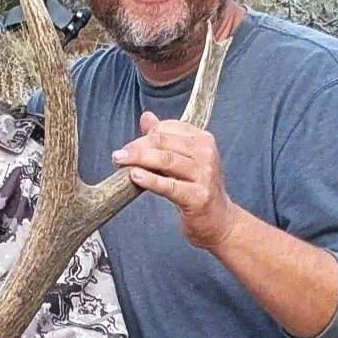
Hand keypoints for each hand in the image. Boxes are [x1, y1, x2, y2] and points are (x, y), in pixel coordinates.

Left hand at [111, 111, 241, 251]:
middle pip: (163, 142)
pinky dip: (149, 179)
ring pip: (165, 160)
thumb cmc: (198, 188)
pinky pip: (168, 185)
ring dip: (138, 160)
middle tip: (119, 155)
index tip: (129, 147)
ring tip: (120, 162)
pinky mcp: (198, 197)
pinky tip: (134, 176)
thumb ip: (165, 138)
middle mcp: (206, 154)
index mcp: (203, 139)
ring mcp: (204, 175)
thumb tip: (146, 117)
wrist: (218, 220)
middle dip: (137, 147)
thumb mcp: (185, 159)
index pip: (167, 129)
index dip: (144, 136)